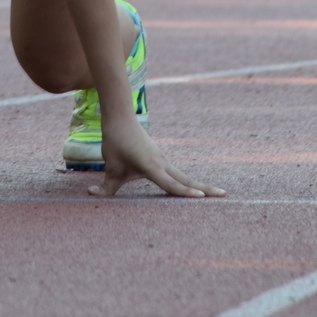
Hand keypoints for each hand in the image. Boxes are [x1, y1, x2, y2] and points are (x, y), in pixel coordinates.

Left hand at [89, 117, 226, 198]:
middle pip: (186, 179)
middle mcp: (162, 163)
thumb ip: (105, 186)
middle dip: (205, 188)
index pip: (171, 184)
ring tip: (216, 193)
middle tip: (224, 195)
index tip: (202, 198)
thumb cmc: (116, 143)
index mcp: (152, 166)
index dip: (186, 192)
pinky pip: (177, 173)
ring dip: (199, 184)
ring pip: (184, 175)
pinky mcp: (161, 158)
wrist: (120, 118)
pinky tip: (194, 186)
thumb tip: (92, 194)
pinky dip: (187, 181)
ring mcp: (163, 160)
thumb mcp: (111, 168)